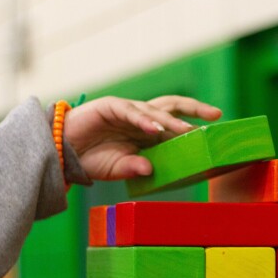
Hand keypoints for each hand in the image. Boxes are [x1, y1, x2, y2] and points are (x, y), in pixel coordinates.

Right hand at [64, 95, 221, 179]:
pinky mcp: (110, 107)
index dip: (193, 126)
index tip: (214, 133)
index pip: (174, 124)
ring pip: (154, 110)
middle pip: (172, 106)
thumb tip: (151, 171)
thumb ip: (134, 168)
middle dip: (194, 109)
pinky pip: (131, 112)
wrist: (61, 152)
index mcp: (145, 131)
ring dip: (171, 120)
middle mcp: (140, 118)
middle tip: (216, 115)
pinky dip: (144, 120)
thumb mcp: (118, 168)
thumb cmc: (90, 159)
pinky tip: (156, 129)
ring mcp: (126, 110)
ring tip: (186, 130)